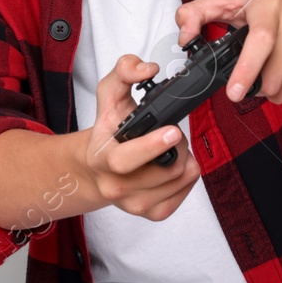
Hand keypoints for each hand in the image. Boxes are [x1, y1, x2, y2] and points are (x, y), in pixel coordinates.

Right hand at [81, 54, 200, 220]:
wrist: (94, 169)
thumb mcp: (108, 95)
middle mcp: (116, 187)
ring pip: (182, 178)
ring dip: (184, 157)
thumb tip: (147, 68)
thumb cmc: (106, 131)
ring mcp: (136, 204)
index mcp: (102, 159)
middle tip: (171, 132)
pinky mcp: (153, 213)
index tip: (173, 131)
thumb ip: (124, 71)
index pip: (126, 160)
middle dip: (179, 145)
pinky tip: (172, 163)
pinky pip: (187, 191)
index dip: (152, 146)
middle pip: (167, 170)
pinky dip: (186, 174)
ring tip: (170, 147)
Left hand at [174, 0, 281, 105]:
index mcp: (270, 7)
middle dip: (256, 87)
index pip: (261, 41)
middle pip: (274, 73)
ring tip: (268, 75)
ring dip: (272, 91)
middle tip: (247, 83)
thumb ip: (196, 13)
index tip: (233, 92)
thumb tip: (185, 37)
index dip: (246, 71)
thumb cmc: (272, 3)